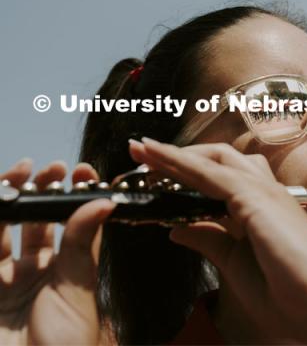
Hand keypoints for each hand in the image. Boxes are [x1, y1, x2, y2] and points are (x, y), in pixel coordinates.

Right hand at [0, 159, 114, 345]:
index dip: (75, 196)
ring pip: (5, 227)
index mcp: (65, 269)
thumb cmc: (65, 342)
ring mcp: (5, 278)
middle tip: (51, 168)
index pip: (72, 223)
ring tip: (23, 170)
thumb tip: (107, 201)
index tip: (82, 171)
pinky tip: (0, 197)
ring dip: (12, 196)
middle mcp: (34, 269)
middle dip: (42, 190)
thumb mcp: (76, 285)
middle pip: (36, 220)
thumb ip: (83, 242)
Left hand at [129, 138, 306, 342]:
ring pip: (210, 159)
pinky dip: (181, 163)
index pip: (215, 177)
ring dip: (173, 154)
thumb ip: (207, 238)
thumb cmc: (288, 291)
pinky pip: (210, 173)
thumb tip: (175, 227)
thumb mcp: (234, 262)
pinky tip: (156, 158)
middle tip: (142, 154)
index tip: (154, 172)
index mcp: (257, 206)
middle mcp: (260, 190)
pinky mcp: (254, 196)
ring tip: (142, 150)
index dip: (183, 171)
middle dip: (176, 156)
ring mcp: (259, 190)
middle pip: (214, 159)